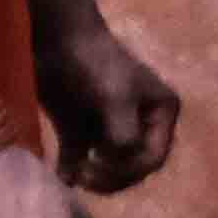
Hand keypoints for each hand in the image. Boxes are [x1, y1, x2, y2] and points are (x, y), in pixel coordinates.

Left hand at [35, 11, 183, 193]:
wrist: (56, 39)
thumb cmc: (95, 63)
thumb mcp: (117, 96)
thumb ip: (124, 132)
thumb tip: (120, 161)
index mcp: (160, 113)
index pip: (154, 156)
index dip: (131, 170)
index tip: (102, 166)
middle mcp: (141, 124)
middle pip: (134, 167)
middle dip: (113, 177)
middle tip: (87, 176)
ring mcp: (109, 128)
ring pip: (109, 168)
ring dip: (93, 178)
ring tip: (75, 175)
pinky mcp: (81, 130)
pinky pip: (81, 159)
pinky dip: (72, 170)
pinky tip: (64, 176)